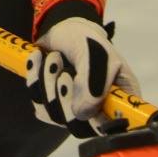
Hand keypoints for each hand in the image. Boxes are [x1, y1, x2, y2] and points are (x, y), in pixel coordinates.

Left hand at [25, 15, 138, 137]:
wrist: (63, 30)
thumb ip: (93, 81)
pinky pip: (40, 108)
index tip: (84, 103)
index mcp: (121, 98)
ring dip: (48, 83)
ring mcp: (77, 111)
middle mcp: (100, 110)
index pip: (116, 126)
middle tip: (64, 71)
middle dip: (64, 96)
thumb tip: (82, 114)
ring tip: (53, 58)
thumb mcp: (95, 52)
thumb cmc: (87, 39)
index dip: (100, 121)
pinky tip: (39, 61)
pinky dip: (35, 81)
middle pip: (80, 127)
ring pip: (57, 117)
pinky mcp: (55, 107)